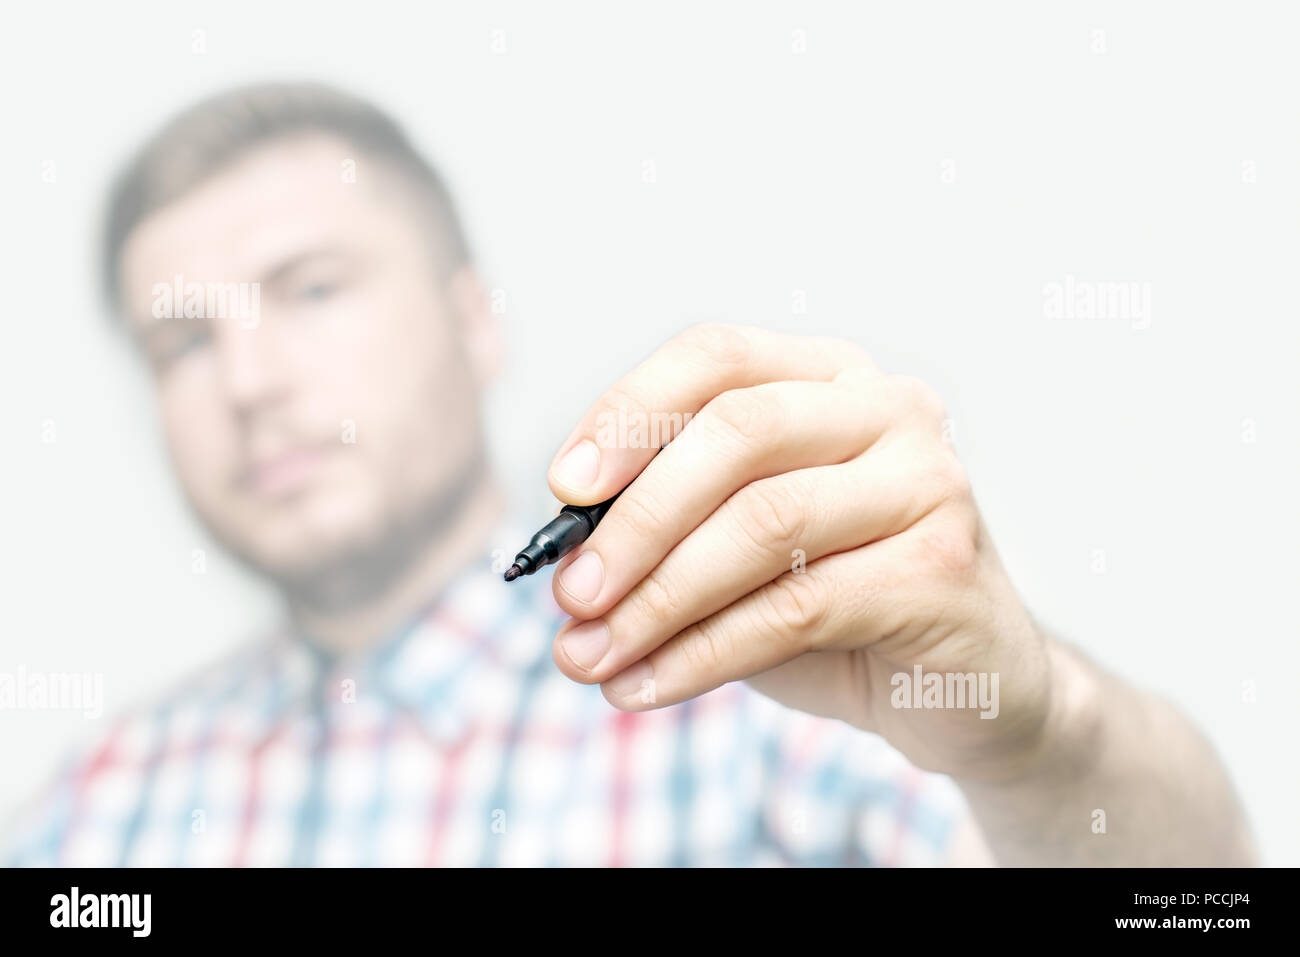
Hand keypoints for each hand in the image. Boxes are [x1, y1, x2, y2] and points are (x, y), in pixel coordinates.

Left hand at [546, 323, 1061, 782]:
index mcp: (830, 378)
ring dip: (658, 599)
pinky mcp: (941, 571)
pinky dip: (703, 654)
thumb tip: (570, 555)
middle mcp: (889, 410)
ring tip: (591, 656)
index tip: (564, 487)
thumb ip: (673, 531)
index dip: (629, 412)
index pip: (716, 356)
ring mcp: (927, 483)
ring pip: (764, 521)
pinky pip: (796, 607)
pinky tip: (648, 686)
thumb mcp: (745, 552)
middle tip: (571, 595)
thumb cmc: (841, 607)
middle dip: (636, 520)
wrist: (967, 689)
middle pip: (739, 431)